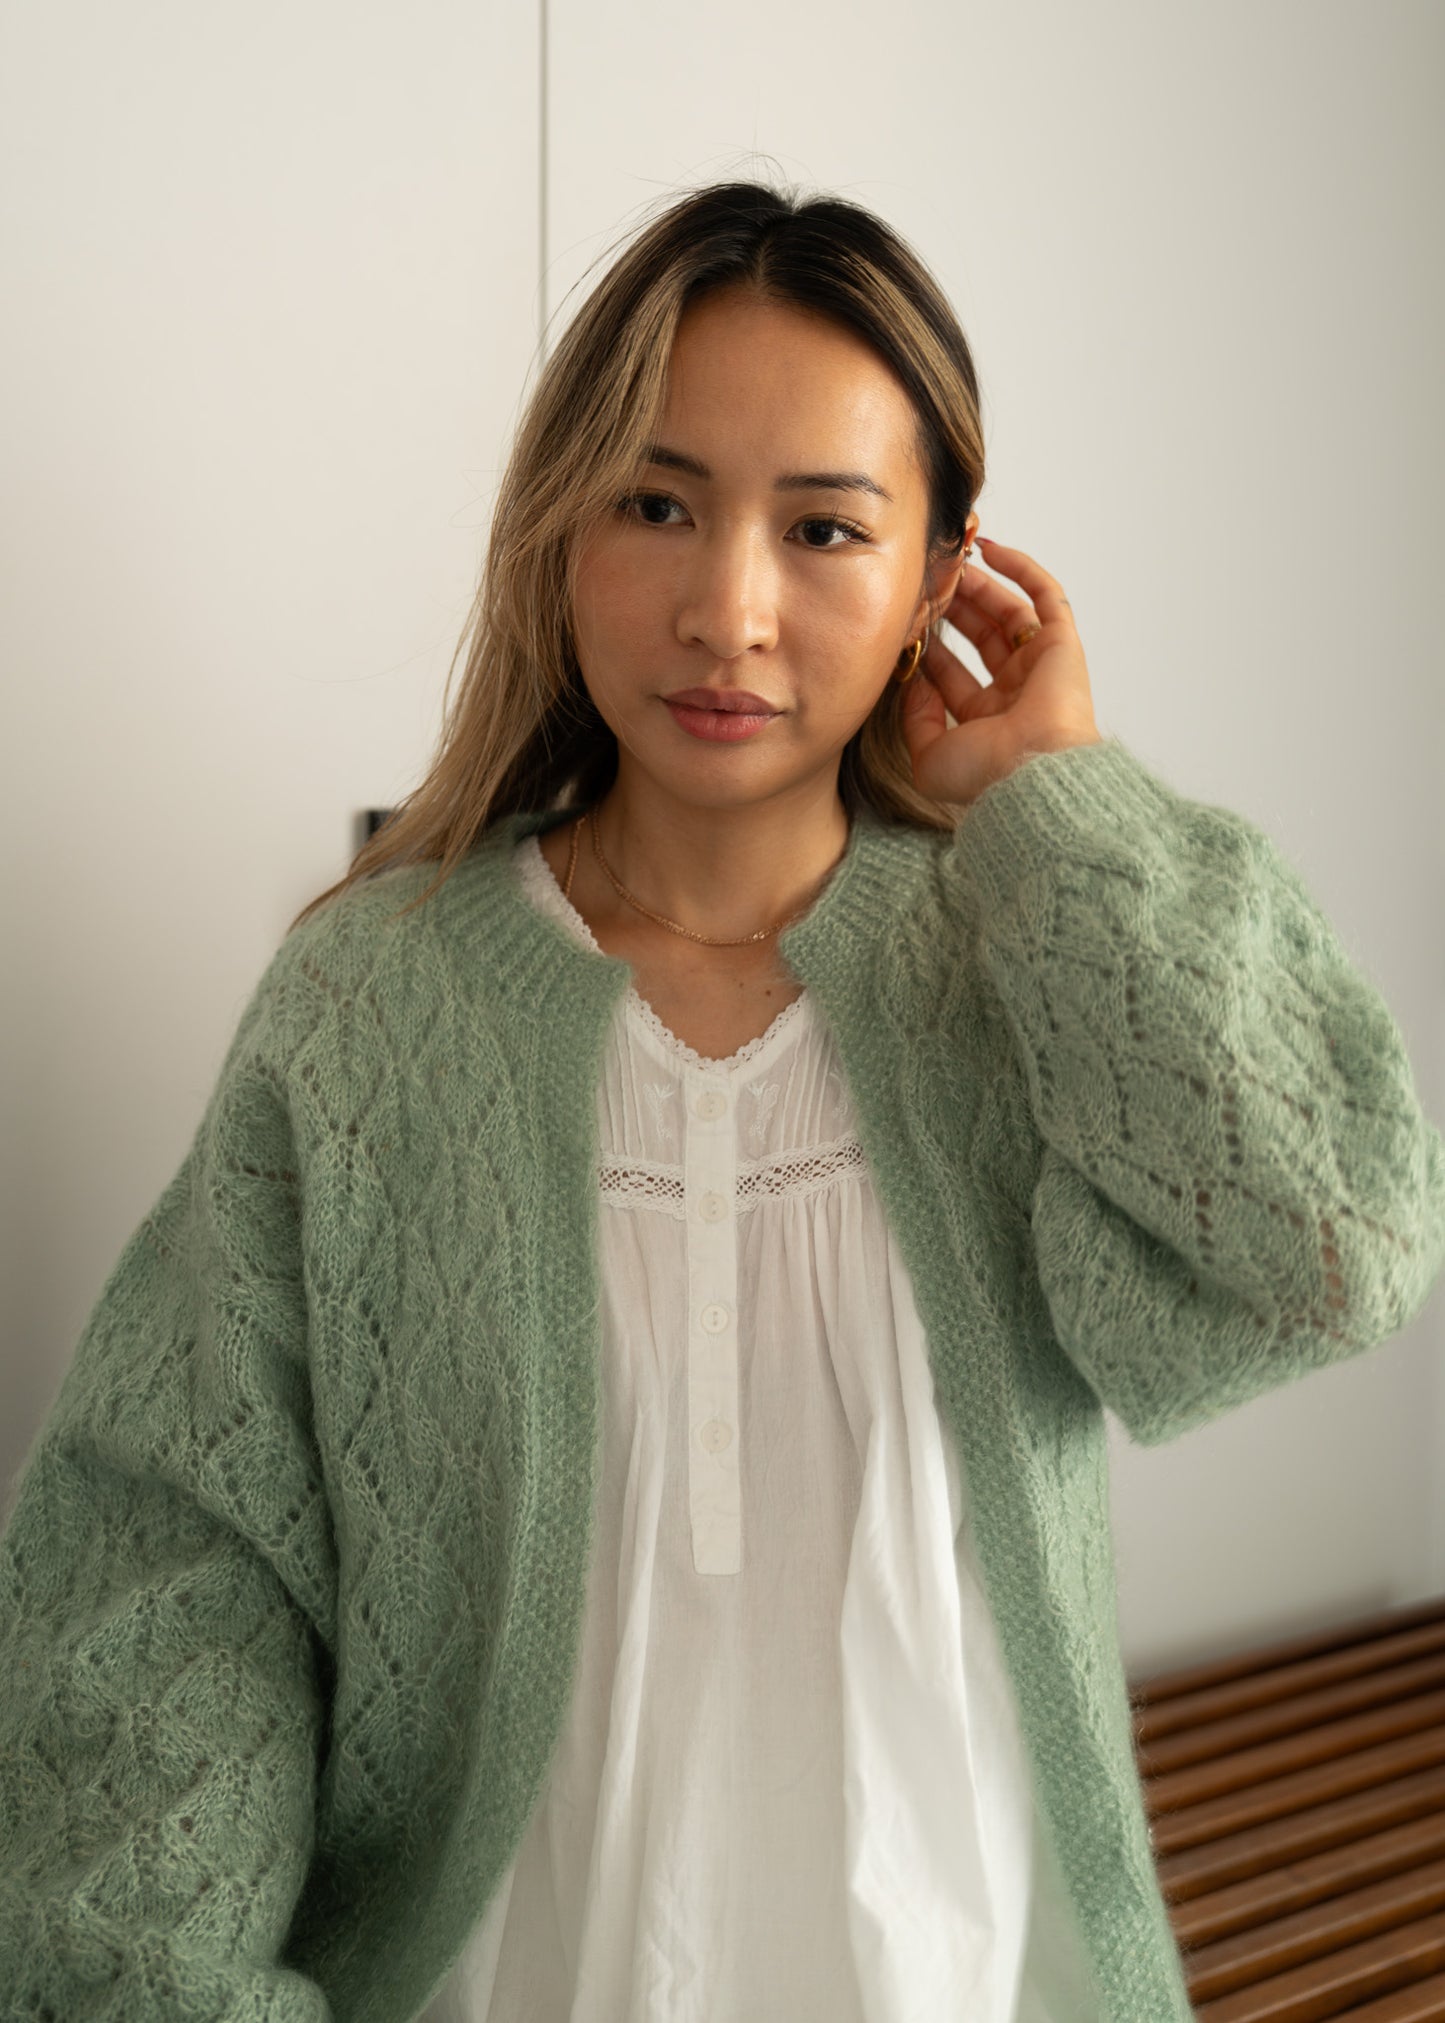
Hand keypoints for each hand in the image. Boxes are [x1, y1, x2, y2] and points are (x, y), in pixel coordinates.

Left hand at [899, 536, 1102, 807]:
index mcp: (989, 723)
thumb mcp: (929, 757)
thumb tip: (912, 684)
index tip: (906, 628)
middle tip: (928, 588)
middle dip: (954, 612)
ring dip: (979, 588)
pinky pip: (1046, 596)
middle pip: (982, 640)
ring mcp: (1042, 668)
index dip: (930, 651)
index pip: (954, 678)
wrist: (1031, 771)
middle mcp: (1017, 694)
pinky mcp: (1063, 644)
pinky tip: (990, 552)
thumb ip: (916, 721)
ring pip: (1009, 614)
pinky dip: (1021, 570)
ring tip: (952, 565)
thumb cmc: (986, 773)